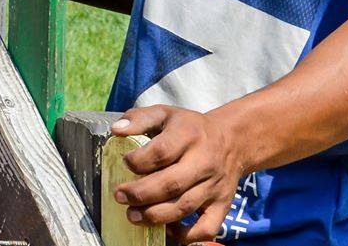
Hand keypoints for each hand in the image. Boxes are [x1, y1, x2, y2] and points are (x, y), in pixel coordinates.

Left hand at [111, 105, 251, 242]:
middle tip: (120, 196)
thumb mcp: (165, 113)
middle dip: (141, 194)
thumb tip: (116, 130)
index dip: (139, 161)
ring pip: (184, 206)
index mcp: (189, 135)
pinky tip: (168, 230)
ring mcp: (215, 186)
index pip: (162, 151)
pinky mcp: (223, 205)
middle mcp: (204, 162)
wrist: (232, 141)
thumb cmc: (190, 128)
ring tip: (133, 215)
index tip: (124, 163)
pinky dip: (187, 236)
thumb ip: (139, 119)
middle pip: (171, 183)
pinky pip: (207, 228)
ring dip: (155, 216)